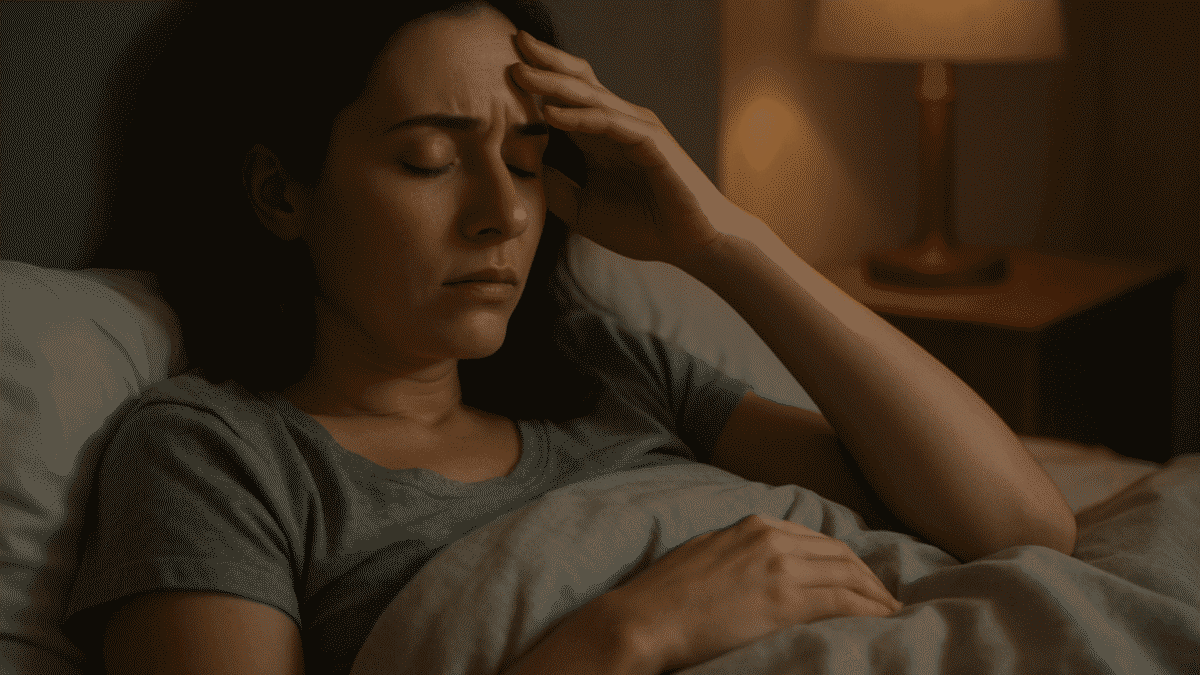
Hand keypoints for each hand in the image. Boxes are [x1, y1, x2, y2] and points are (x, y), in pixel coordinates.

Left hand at [511, 30, 737, 268]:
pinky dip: (579, 117)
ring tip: (519, 71)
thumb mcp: (583, 209)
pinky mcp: (651, 144)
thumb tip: (523, 168)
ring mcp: (637, 130)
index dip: (540, 75)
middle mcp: (619, 123)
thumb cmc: (645, 227)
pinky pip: (609, 124)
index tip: (506, 62)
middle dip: (544, 62)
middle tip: (512, 44)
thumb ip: (555, 187)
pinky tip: (551, 114)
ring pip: (590, 97)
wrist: (692, 245)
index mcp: (602, 136)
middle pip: (578, 82)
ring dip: (553, 83)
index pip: (568, 94)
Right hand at [601, 514, 903, 672]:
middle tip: (885, 599)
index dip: (846, 561)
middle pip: (840, 554)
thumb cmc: (663, 597)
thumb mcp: (706, 555)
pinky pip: (843, 602)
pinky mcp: (783, 601)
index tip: (859, 579)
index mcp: (753, 525)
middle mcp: (771, 538)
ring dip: (876, 595)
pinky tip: (883, 621)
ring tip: (890, 613)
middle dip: (869, 577)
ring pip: (848, 575)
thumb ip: (739, 553)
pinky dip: (870, 611)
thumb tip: (760, 569)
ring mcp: (778, 568)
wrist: (642, 620)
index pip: (817, 539)